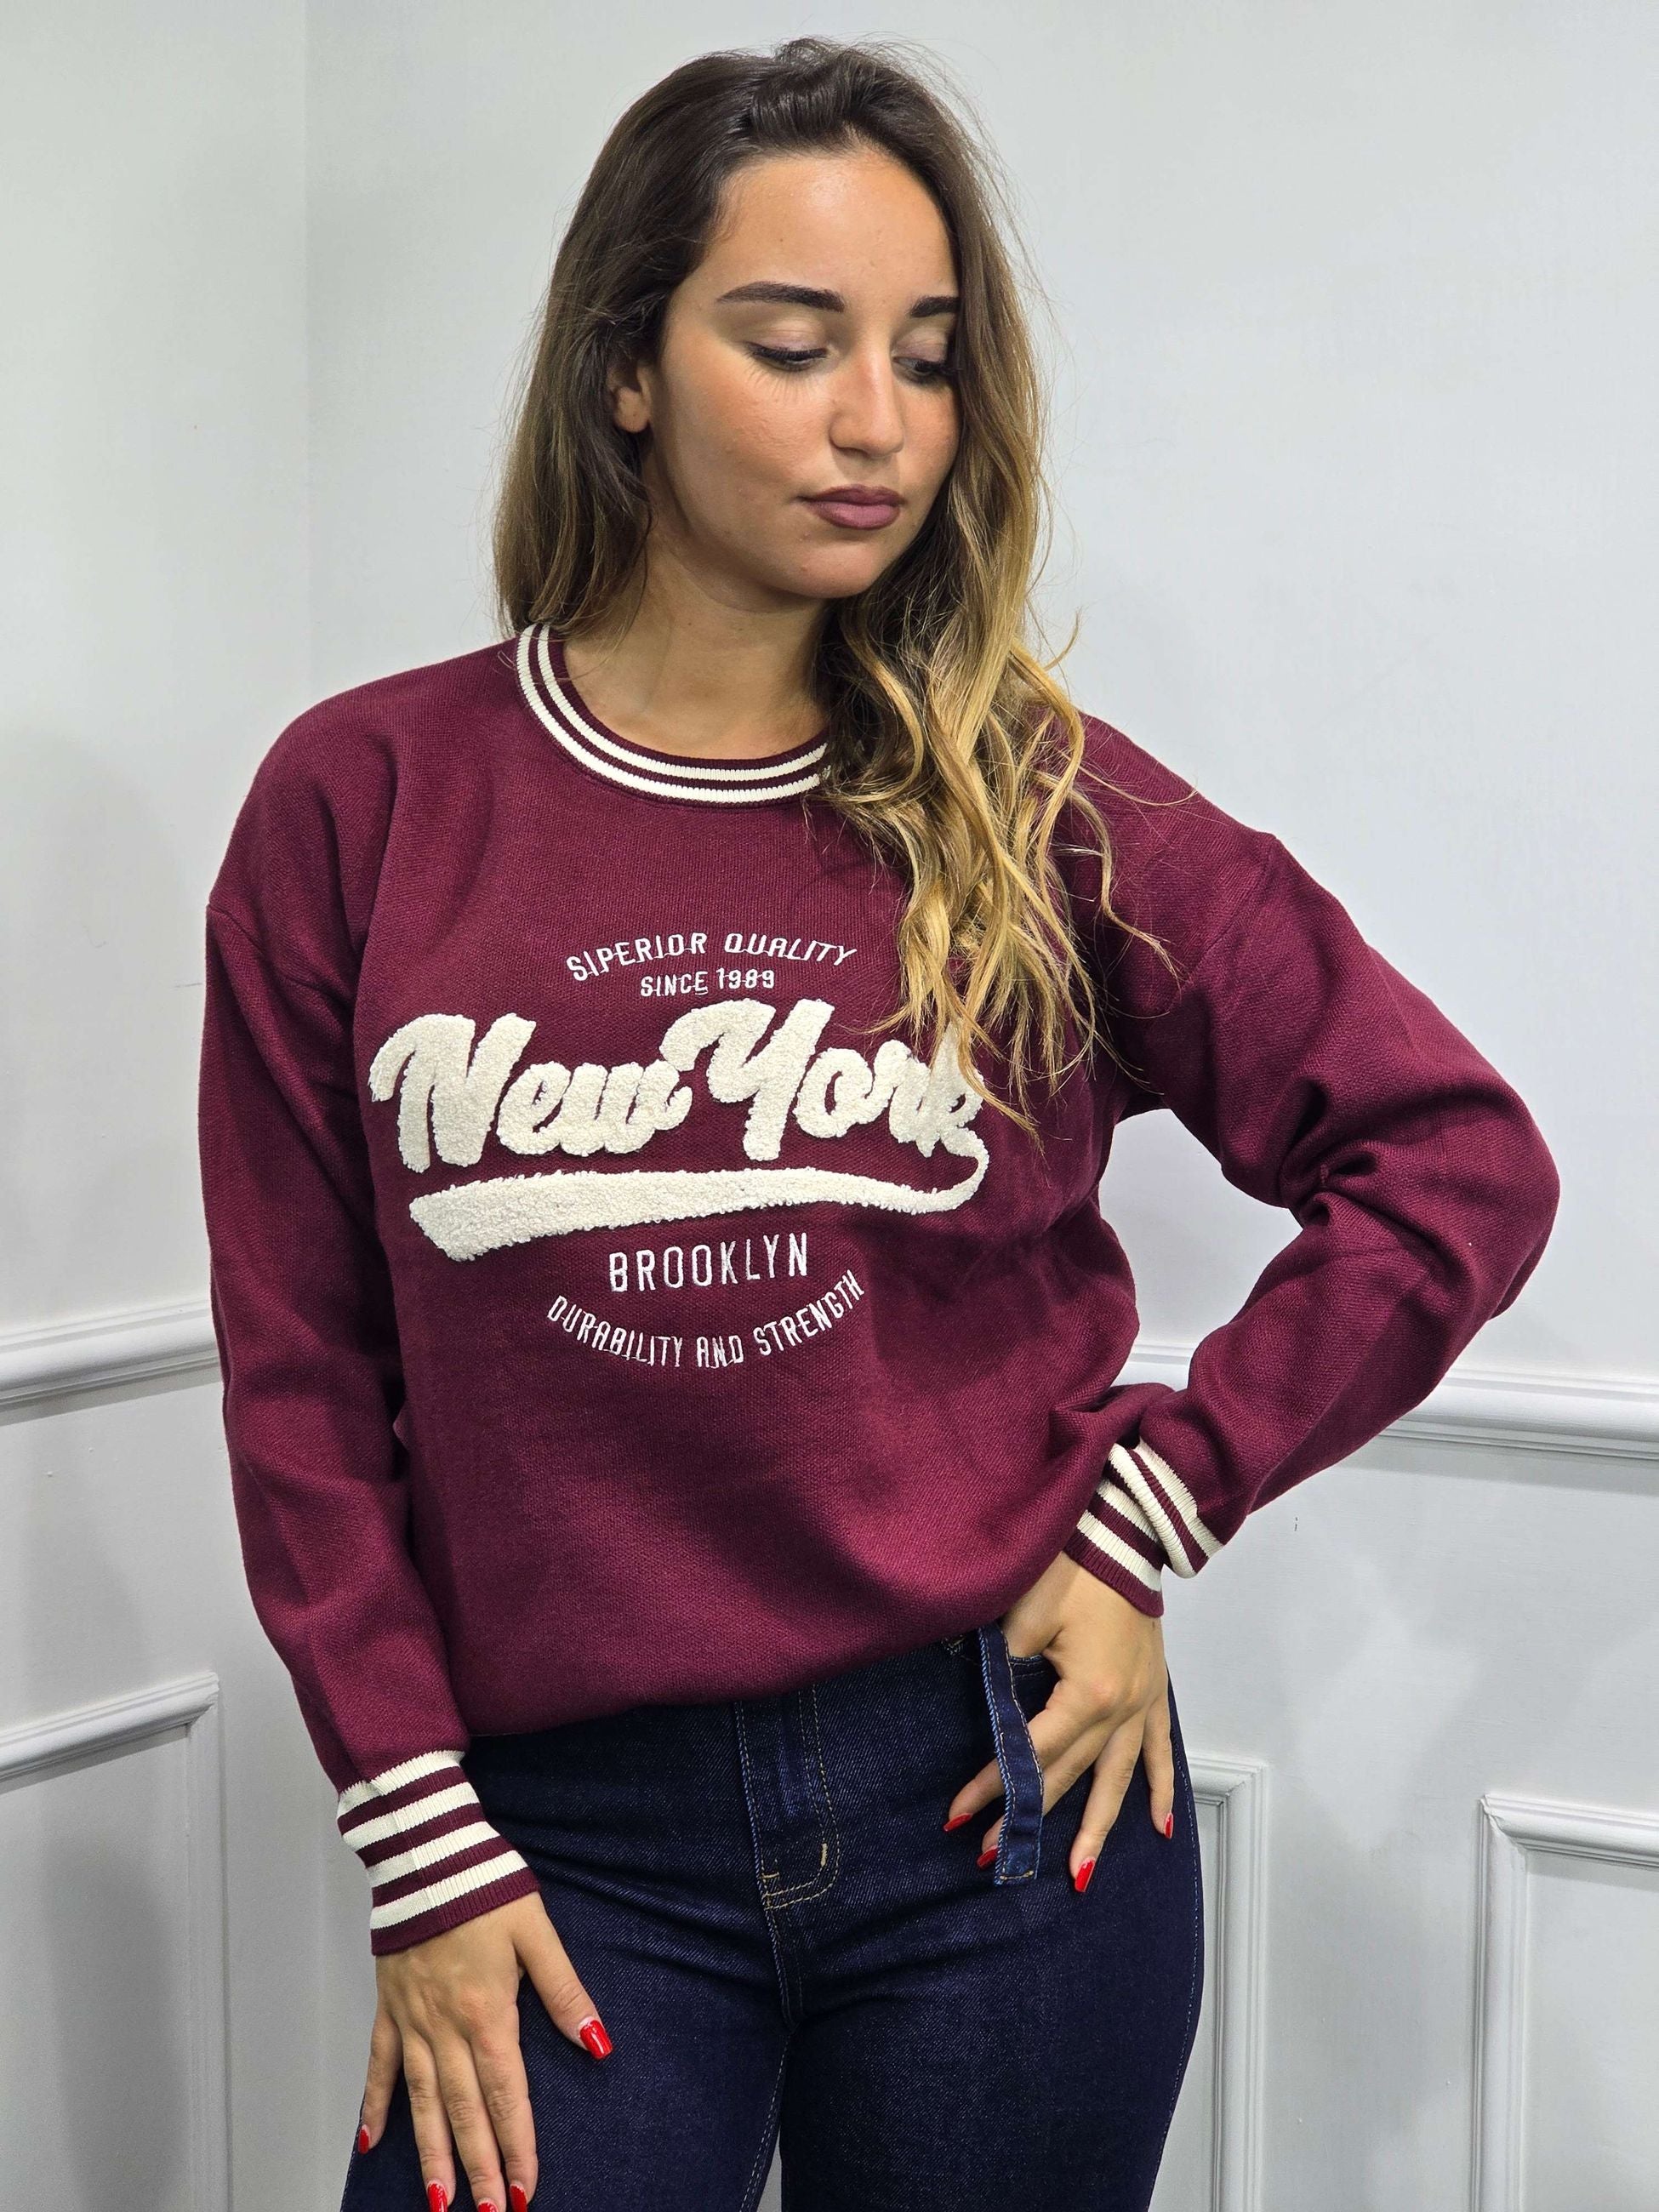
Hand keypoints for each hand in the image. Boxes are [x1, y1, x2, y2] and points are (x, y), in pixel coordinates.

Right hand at [356, 1889, 610, 2211]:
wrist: (425, 1851)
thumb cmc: (484, 1885)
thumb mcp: (537, 1932)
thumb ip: (566, 1991)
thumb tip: (597, 2043)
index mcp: (488, 2012)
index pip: (507, 2095)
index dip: (519, 2146)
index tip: (528, 2189)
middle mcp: (445, 2028)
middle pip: (465, 2111)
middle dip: (479, 2169)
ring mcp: (412, 2021)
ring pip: (423, 2102)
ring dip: (432, 2153)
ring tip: (439, 2202)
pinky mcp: (388, 2006)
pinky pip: (378, 2065)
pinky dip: (375, 2104)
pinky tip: (371, 2142)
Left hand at [944, 1550, 1176, 1887]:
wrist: (1122, 1531)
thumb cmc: (1072, 1566)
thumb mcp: (1024, 1616)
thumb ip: (1004, 1670)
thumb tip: (983, 1709)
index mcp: (1090, 1692)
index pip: (1032, 1751)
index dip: (993, 1783)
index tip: (959, 1816)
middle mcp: (1123, 1708)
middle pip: (1070, 1773)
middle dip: (1029, 1815)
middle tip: (992, 1858)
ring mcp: (1144, 1702)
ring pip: (1118, 1777)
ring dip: (1097, 1827)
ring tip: (1076, 1875)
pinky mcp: (1153, 1690)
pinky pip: (1159, 1749)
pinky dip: (1161, 1788)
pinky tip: (1159, 1827)